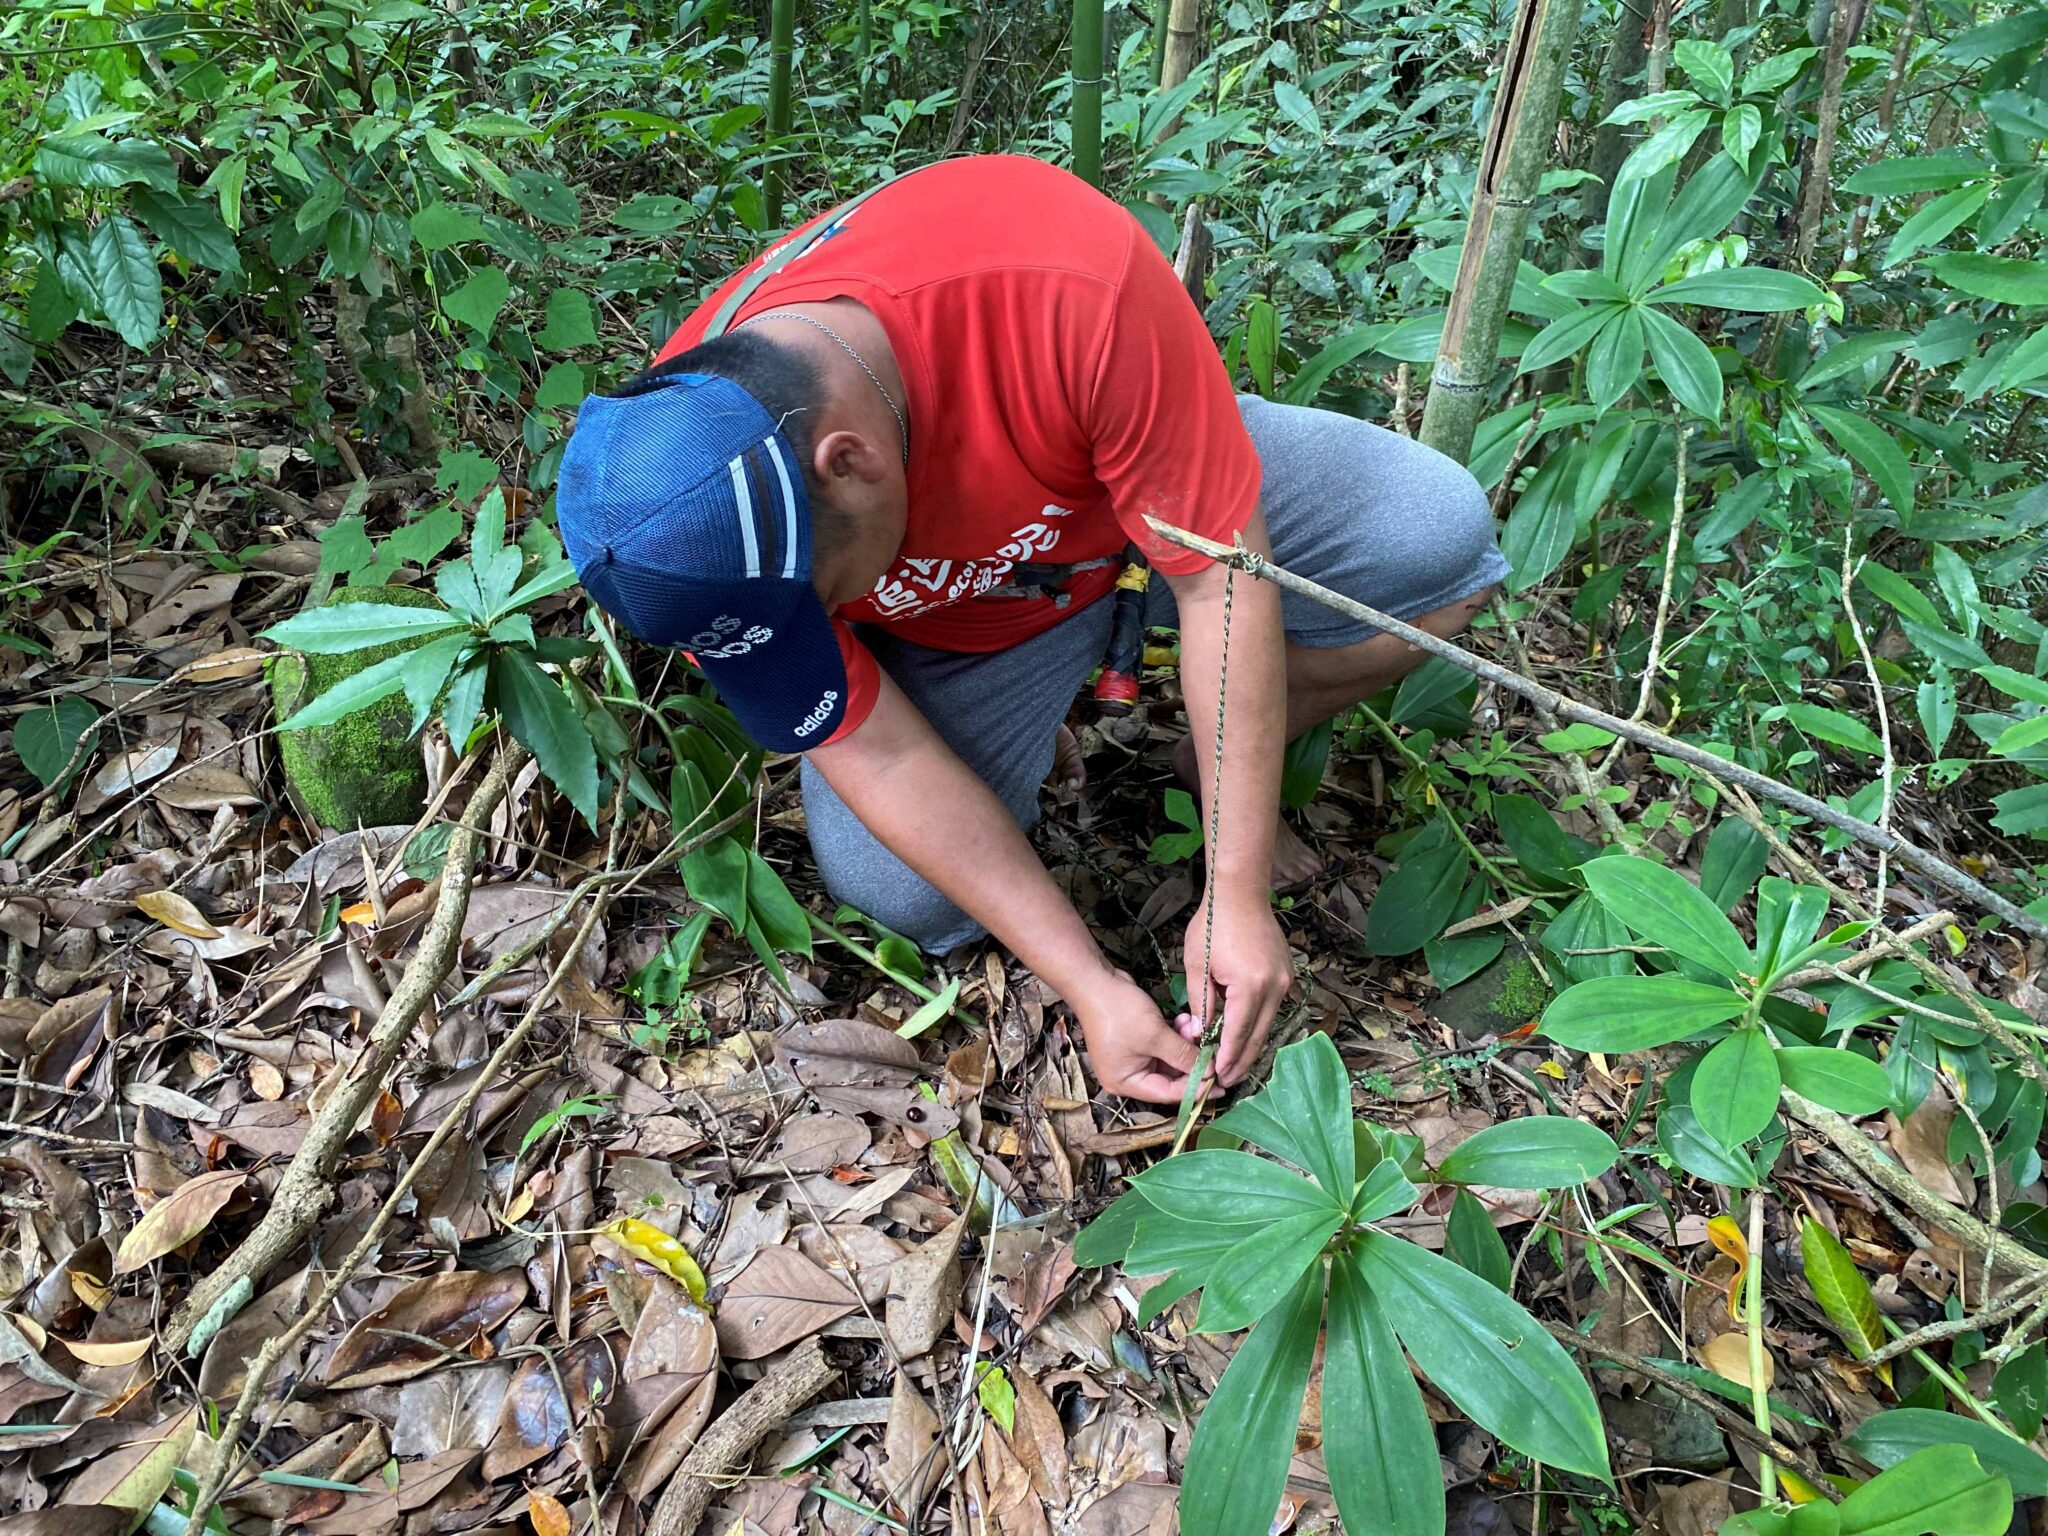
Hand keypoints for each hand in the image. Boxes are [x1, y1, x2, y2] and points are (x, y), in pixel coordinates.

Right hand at [1073, 967, 1204, 1103]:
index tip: (1220, 1086)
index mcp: (1126, 1083)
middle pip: (1169, 1078)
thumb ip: (1184, 1056)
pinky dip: (1174, 1036)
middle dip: (1190, 1062)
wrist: (1095, 981)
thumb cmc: (1120, 1013)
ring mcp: (1132, 1057)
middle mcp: (1128, 1075)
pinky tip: (1184, 1021)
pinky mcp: (1136, 1041)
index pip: (1167, 1093)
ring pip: (1168, 1060)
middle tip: (1214, 1054)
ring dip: (1184, 1045)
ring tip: (1193, 1028)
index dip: (1194, 1089)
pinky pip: (1162, 1046)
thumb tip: (1209, 1072)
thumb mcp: (1156, 1036)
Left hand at [1184, 891, 1292, 1085]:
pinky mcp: (1288, 974)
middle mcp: (1275, 987)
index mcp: (1250, 987)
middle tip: (1228, 1079)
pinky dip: (1259, 1022)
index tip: (1218, 1076)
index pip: (1237, 1034)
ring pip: (1268, 1023)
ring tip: (1235, 1062)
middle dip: (1243, 1060)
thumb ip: (1201, 1003)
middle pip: (1258, 1035)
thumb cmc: (1214, 924)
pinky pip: (1274, 1006)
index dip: (1227, 1058)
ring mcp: (1286, 980)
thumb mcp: (1197, 966)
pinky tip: (1246, 1032)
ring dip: (1252, 1042)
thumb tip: (1201, 1034)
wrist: (1240, 893)